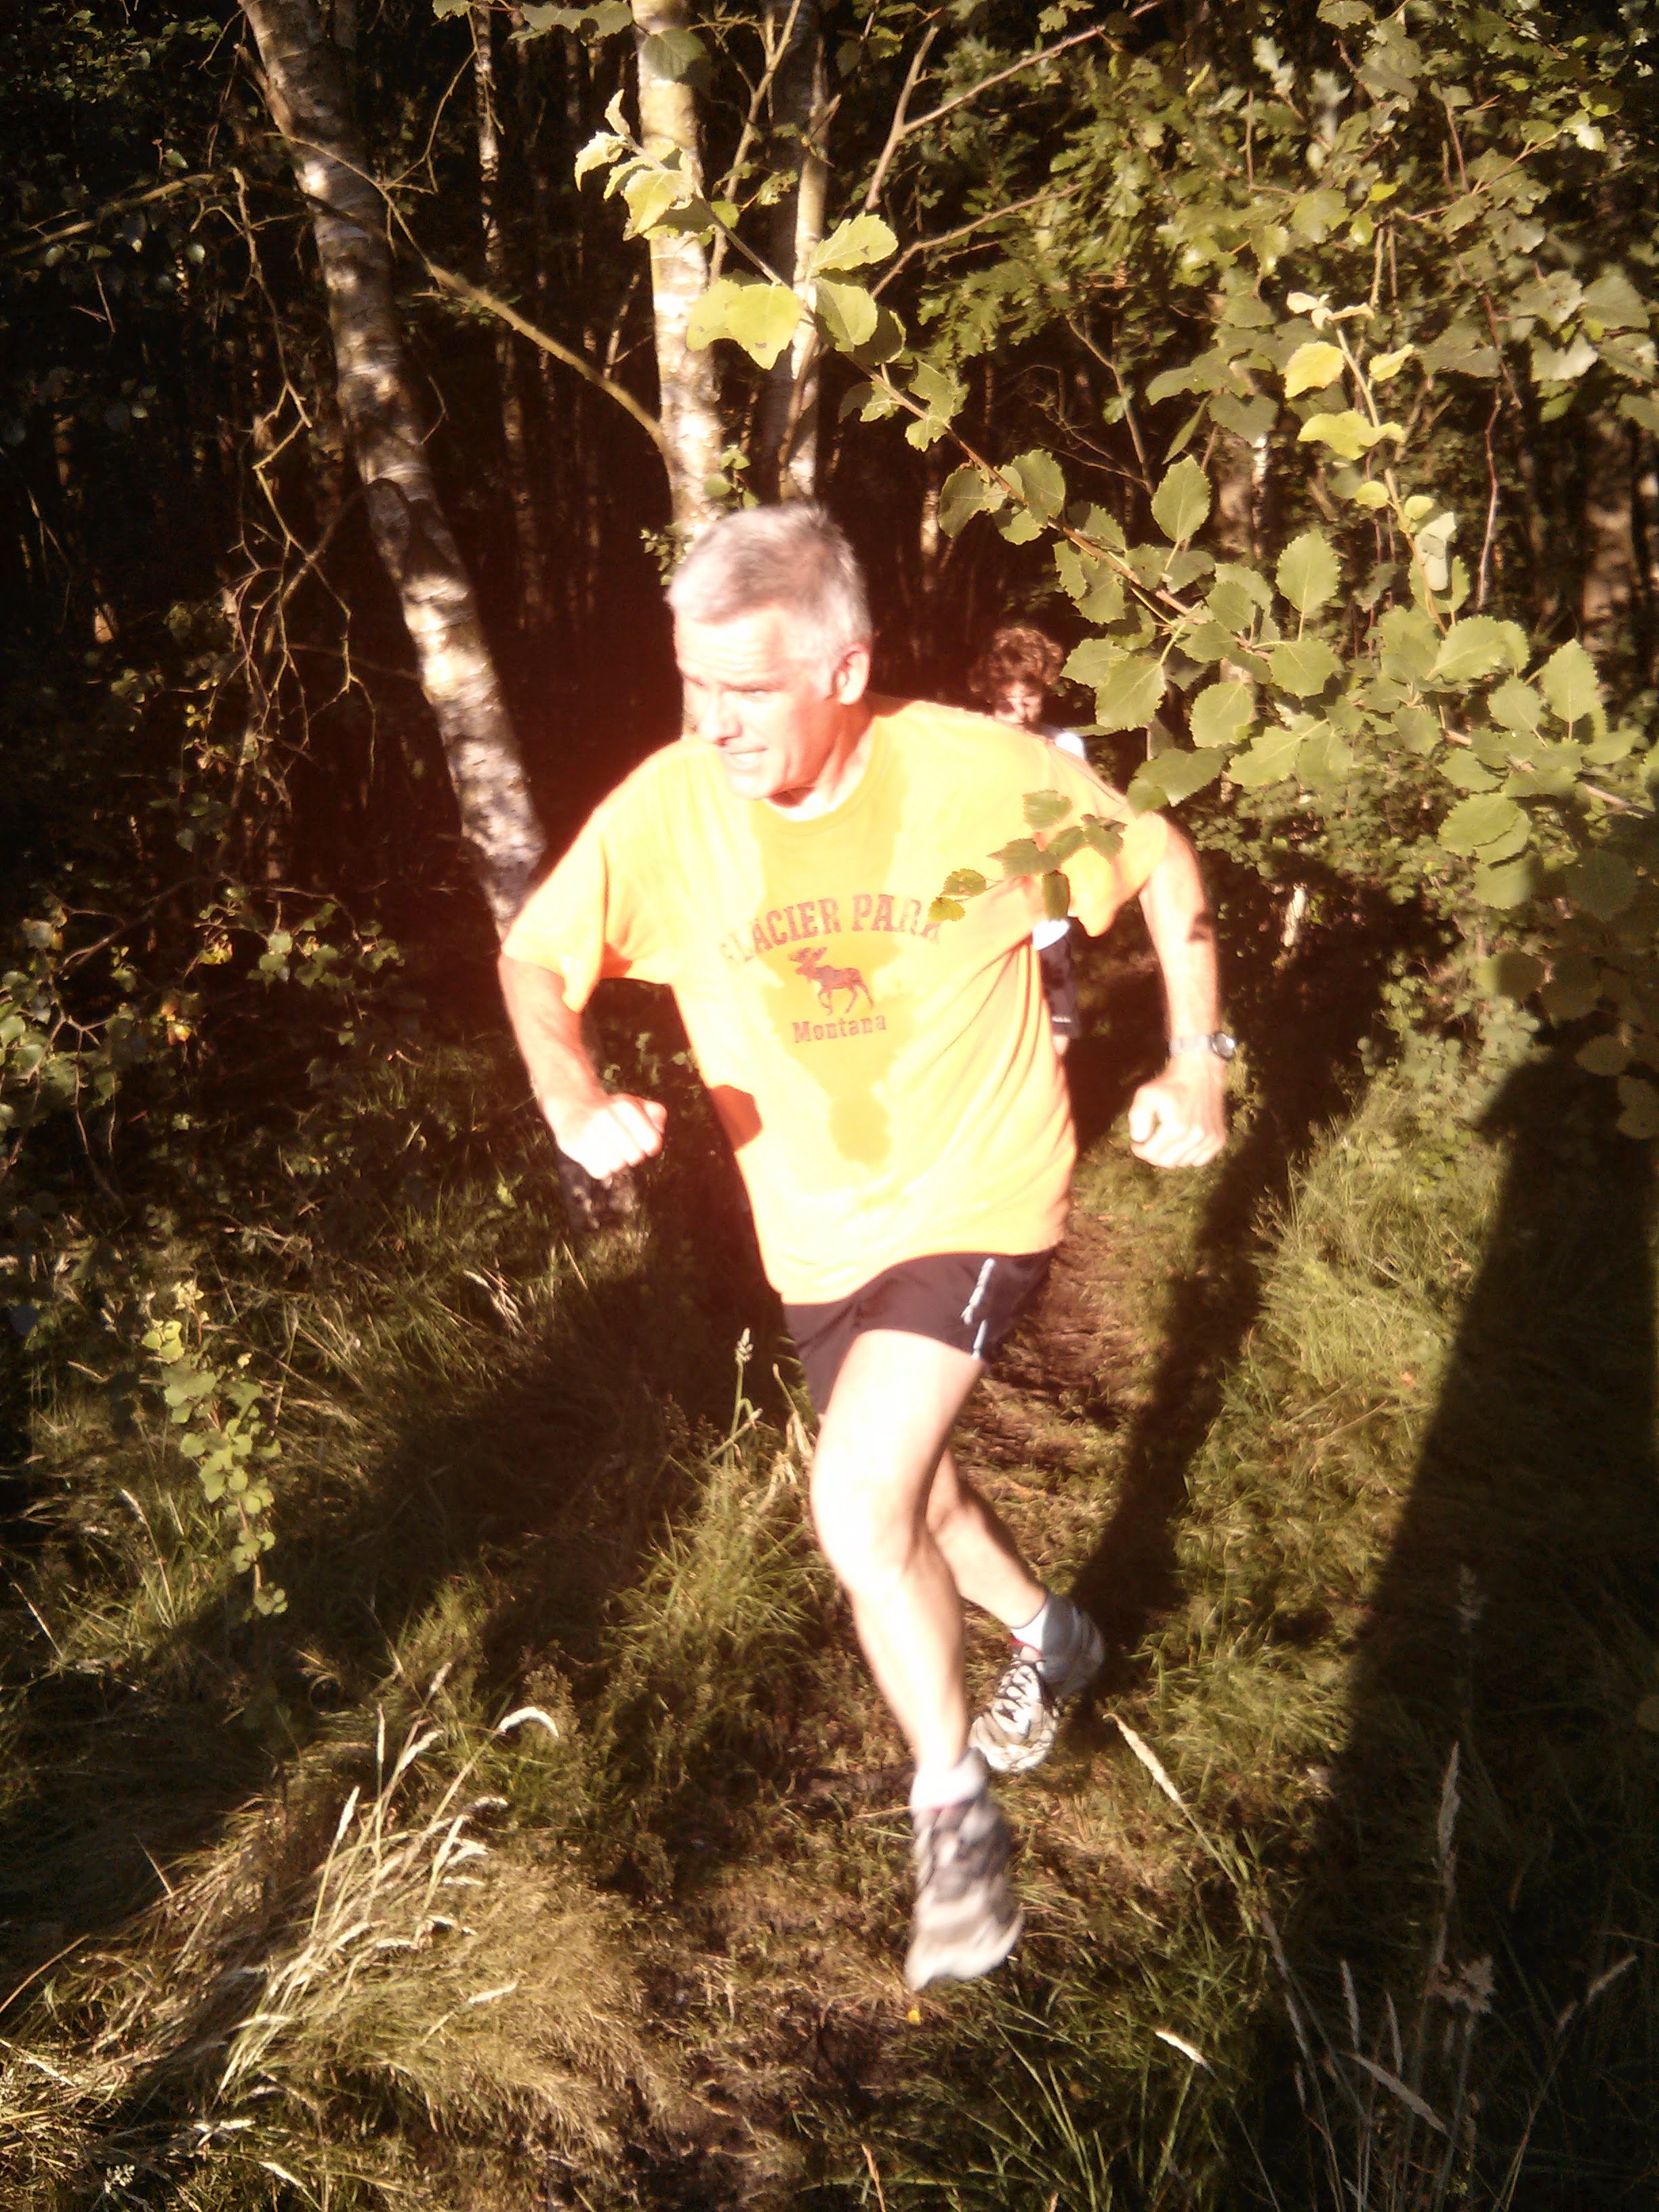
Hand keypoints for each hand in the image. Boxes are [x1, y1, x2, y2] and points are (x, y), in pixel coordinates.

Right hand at [550, 1092, 666, 1177]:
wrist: (573, 1106)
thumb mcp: (637, 1104)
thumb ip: (656, 1113)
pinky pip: (599, 1171)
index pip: (652, 1142)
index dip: (650, 1146)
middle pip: (635, 1156)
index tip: (643, 1141)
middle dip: (633, 1155)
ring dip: (617, 1162)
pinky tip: (598, 1155)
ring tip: (611, 1150)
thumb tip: (659, 1130)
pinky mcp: (574, 1144)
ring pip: (617, 1165)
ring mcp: (588, 1130)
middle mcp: (605, 1115)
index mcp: (625, 1105)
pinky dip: (602, 1168)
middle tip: (624, 1146)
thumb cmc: (612, 1110)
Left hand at [1127, 1055, 1227, 1168]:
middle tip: (1149, 1144)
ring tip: (1166, 1140)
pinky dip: (1190, 1156)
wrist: (1200, 1072)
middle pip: (1167, 1162)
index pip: (1152, 1155)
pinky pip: (1200, 1160)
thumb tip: (1139, 1139)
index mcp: (1176, 1128)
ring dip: (1172, 1155)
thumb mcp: (1145, 1094)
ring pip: (1183, 1162)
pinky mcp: (1219, 1139)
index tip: (1137, 1143)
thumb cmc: (1170, 1083)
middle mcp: (1195, 1137)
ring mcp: (1209, 1139)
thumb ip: (1137, 1118)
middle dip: (1154, 1155)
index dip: (1140, 1151)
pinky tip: (1183, 1143)